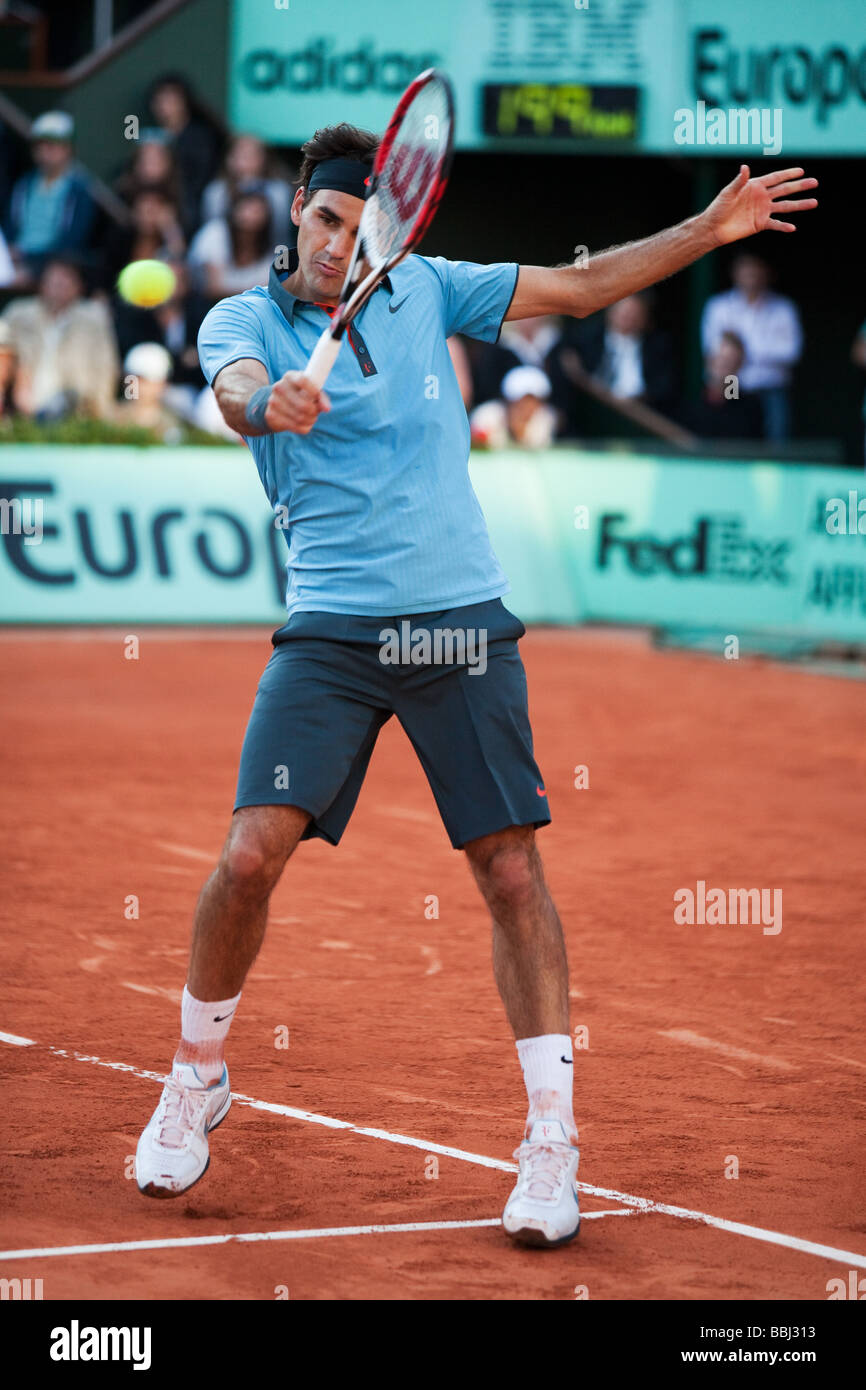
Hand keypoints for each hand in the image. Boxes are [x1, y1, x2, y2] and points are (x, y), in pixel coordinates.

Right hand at [265, 370, 330, 433]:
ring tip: (311, 417)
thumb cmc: (300, 395)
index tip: (317, 396)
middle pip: (304, 405)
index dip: (314, 391)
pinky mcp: (271, 415)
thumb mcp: (310, 391)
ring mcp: (273, 401)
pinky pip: (295, 427)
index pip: (303, 381)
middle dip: (314, 412)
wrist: (278, 404)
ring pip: (300, 418)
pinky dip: (305, 427)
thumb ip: (321, 397)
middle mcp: (279, 387)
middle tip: (316, 412)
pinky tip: (305, 424)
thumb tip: (327, 409)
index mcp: (290, 376)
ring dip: (310, 420)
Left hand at [703, 165, 817, 245]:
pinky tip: (793, 227)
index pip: (775, 178)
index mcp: (756, 186)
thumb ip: (739, 181)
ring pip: (785, 206)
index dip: (788, 174)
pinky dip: (783, 226)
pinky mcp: (760, 223)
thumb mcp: (728, 192)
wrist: (714, 228)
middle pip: (785, 190)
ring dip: (799, 204)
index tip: (802, 171)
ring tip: (814, 202)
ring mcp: (763, 210)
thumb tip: (745, 167)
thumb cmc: (718, 207)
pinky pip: (775, 224)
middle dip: (800, 186)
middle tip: (814, 182)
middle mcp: (762, 197)